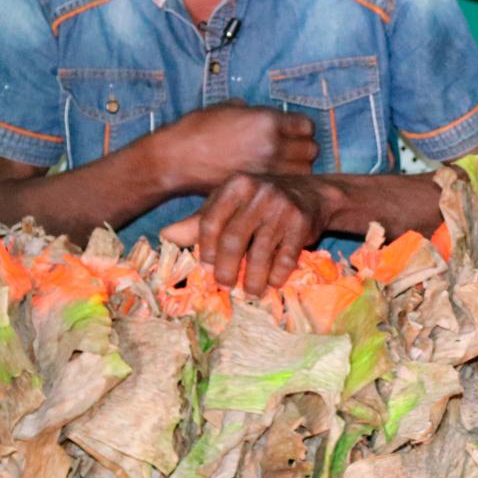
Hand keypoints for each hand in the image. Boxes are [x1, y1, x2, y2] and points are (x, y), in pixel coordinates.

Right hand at [161, 104, 317, 193]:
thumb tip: (257, 111)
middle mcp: (273, 146)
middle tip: (288, 150)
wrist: (174, 159)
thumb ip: (251, 110)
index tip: (290, 131)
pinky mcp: (257, 188)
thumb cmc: (196, 130)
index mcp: (268, 121)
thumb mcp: (226, 108)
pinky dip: (282, 183)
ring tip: (279, 166)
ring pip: (303, 172)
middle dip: (302, 149)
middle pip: (311, 150)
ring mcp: (266, 170)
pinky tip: (269, 178)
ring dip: (295, 168)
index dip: (300, 128)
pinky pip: (284, 185)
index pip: (307, 126)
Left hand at [162, 173, 339, 294]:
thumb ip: (200, 222)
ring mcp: (281, 206)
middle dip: (227, 269)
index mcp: (236, 185)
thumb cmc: (262, 203)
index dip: (205, 249)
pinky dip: (277, 275)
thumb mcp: (231, 205)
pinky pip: (285, 257)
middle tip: (225, 286)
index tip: (205, 269)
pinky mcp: (302, 222)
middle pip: (233, 239)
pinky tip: (273, 282)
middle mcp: (258, 192)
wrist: (313, 194)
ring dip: (254, 280)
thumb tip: (165, 236)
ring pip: (260, 253)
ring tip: (251, 292)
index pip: (211, 220)